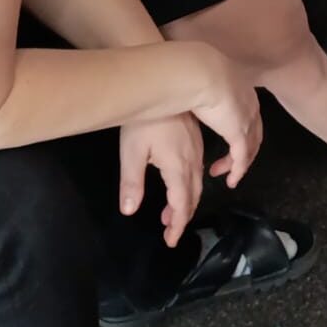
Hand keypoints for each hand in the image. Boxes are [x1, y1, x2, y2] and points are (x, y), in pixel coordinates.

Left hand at [117, 115, 206, 247]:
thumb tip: (129, 210)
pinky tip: (177, 185)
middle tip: (169, 231)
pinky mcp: (195, 141)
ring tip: (168, 215)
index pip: (182, 204)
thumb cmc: (144, 121)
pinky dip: (188, 187)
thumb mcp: (132, 152)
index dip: (178, 225)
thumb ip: (131, 182)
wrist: (165, 85)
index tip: (170, 241)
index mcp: (179, 167)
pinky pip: (198, 171)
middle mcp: (192, 162)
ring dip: (185, 202)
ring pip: (196, 184)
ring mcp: (196, 150)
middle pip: (193, 197)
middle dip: (182, 217)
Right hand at [181, 43, 263, 188]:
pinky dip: (237, 170)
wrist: (197, 71)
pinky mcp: (239, 132)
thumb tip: (189, 86)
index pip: (247, 114)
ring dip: (237, 163)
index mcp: (241, 89)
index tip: (225, 138)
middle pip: (253, 133)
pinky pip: (242, 158)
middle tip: (226, 162)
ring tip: (222, 174)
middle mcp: (250, 105)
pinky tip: (230, 180)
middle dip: (241, 150)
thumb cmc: (191, 70)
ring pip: (249, 148)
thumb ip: (200, 85)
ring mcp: (247, 119)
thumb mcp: (199, 78)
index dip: (239, 128)